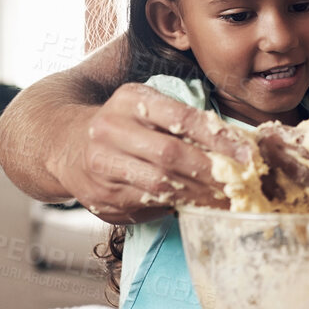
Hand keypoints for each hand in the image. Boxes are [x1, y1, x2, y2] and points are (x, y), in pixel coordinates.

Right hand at [47, 84, 254, 222]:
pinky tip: (199, 207)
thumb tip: (235, 145)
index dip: (218, 138)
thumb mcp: (145, 106)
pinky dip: (178, 207)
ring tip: (228, 199)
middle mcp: (110, 130)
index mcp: (129, 100)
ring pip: (160, 185)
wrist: (62, 143)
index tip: (246, 154)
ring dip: (200, 195)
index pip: (181, 118)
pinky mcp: (101, 197)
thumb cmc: (120, 124)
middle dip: (212, 172)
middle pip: (171, 155)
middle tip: (242, 182)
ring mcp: (102, 166)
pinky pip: (147, 205)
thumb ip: (182, 120)